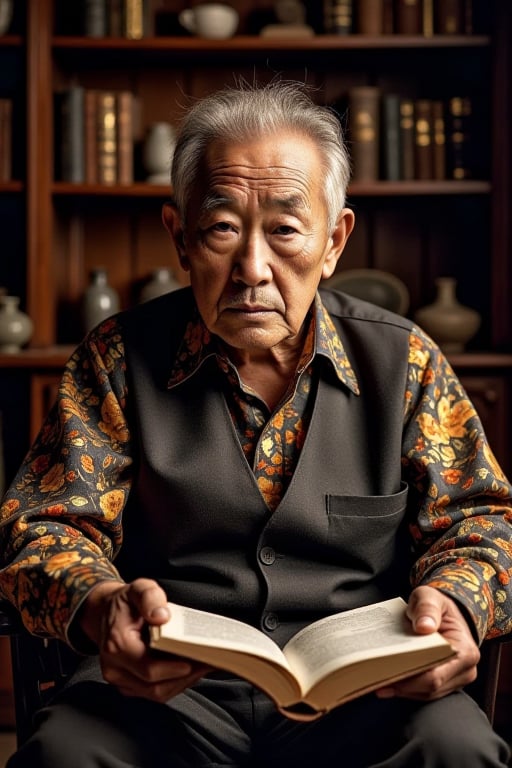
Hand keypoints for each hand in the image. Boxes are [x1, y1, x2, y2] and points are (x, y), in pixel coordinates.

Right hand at [79, 578, 210, 700]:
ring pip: (155, 693)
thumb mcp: (139, 588)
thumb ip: (150, 598)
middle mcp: (114, 667)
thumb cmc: (126, 602)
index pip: (148, 668)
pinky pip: (153, 692)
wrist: (105, 612)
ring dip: (181, 682)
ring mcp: (120, 679)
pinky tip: (189, 669)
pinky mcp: (127, 684)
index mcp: (117, 644)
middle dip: (184, 677)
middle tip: (207, 662)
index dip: (173, 669)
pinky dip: (173, 683)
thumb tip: (161, 616)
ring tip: (202, 666)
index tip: (194, 662)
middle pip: (155, 686)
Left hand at [375, 585, 479, 700]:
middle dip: (402, 685)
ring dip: (402, 689)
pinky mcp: (445, 683)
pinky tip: (387, 681)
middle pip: (429, 688)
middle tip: (376, 679)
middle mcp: (464, 670)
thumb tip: (424, 626)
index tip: (388, 672)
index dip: (410, 679)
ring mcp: (456, 680)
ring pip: (425, 693)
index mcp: (465, 651)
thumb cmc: (438, 605)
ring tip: (377, 681)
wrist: (445, 612)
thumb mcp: (430, 597)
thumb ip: (426, 608)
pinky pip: (424, 691)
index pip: (436, 675)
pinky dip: (406, 688)